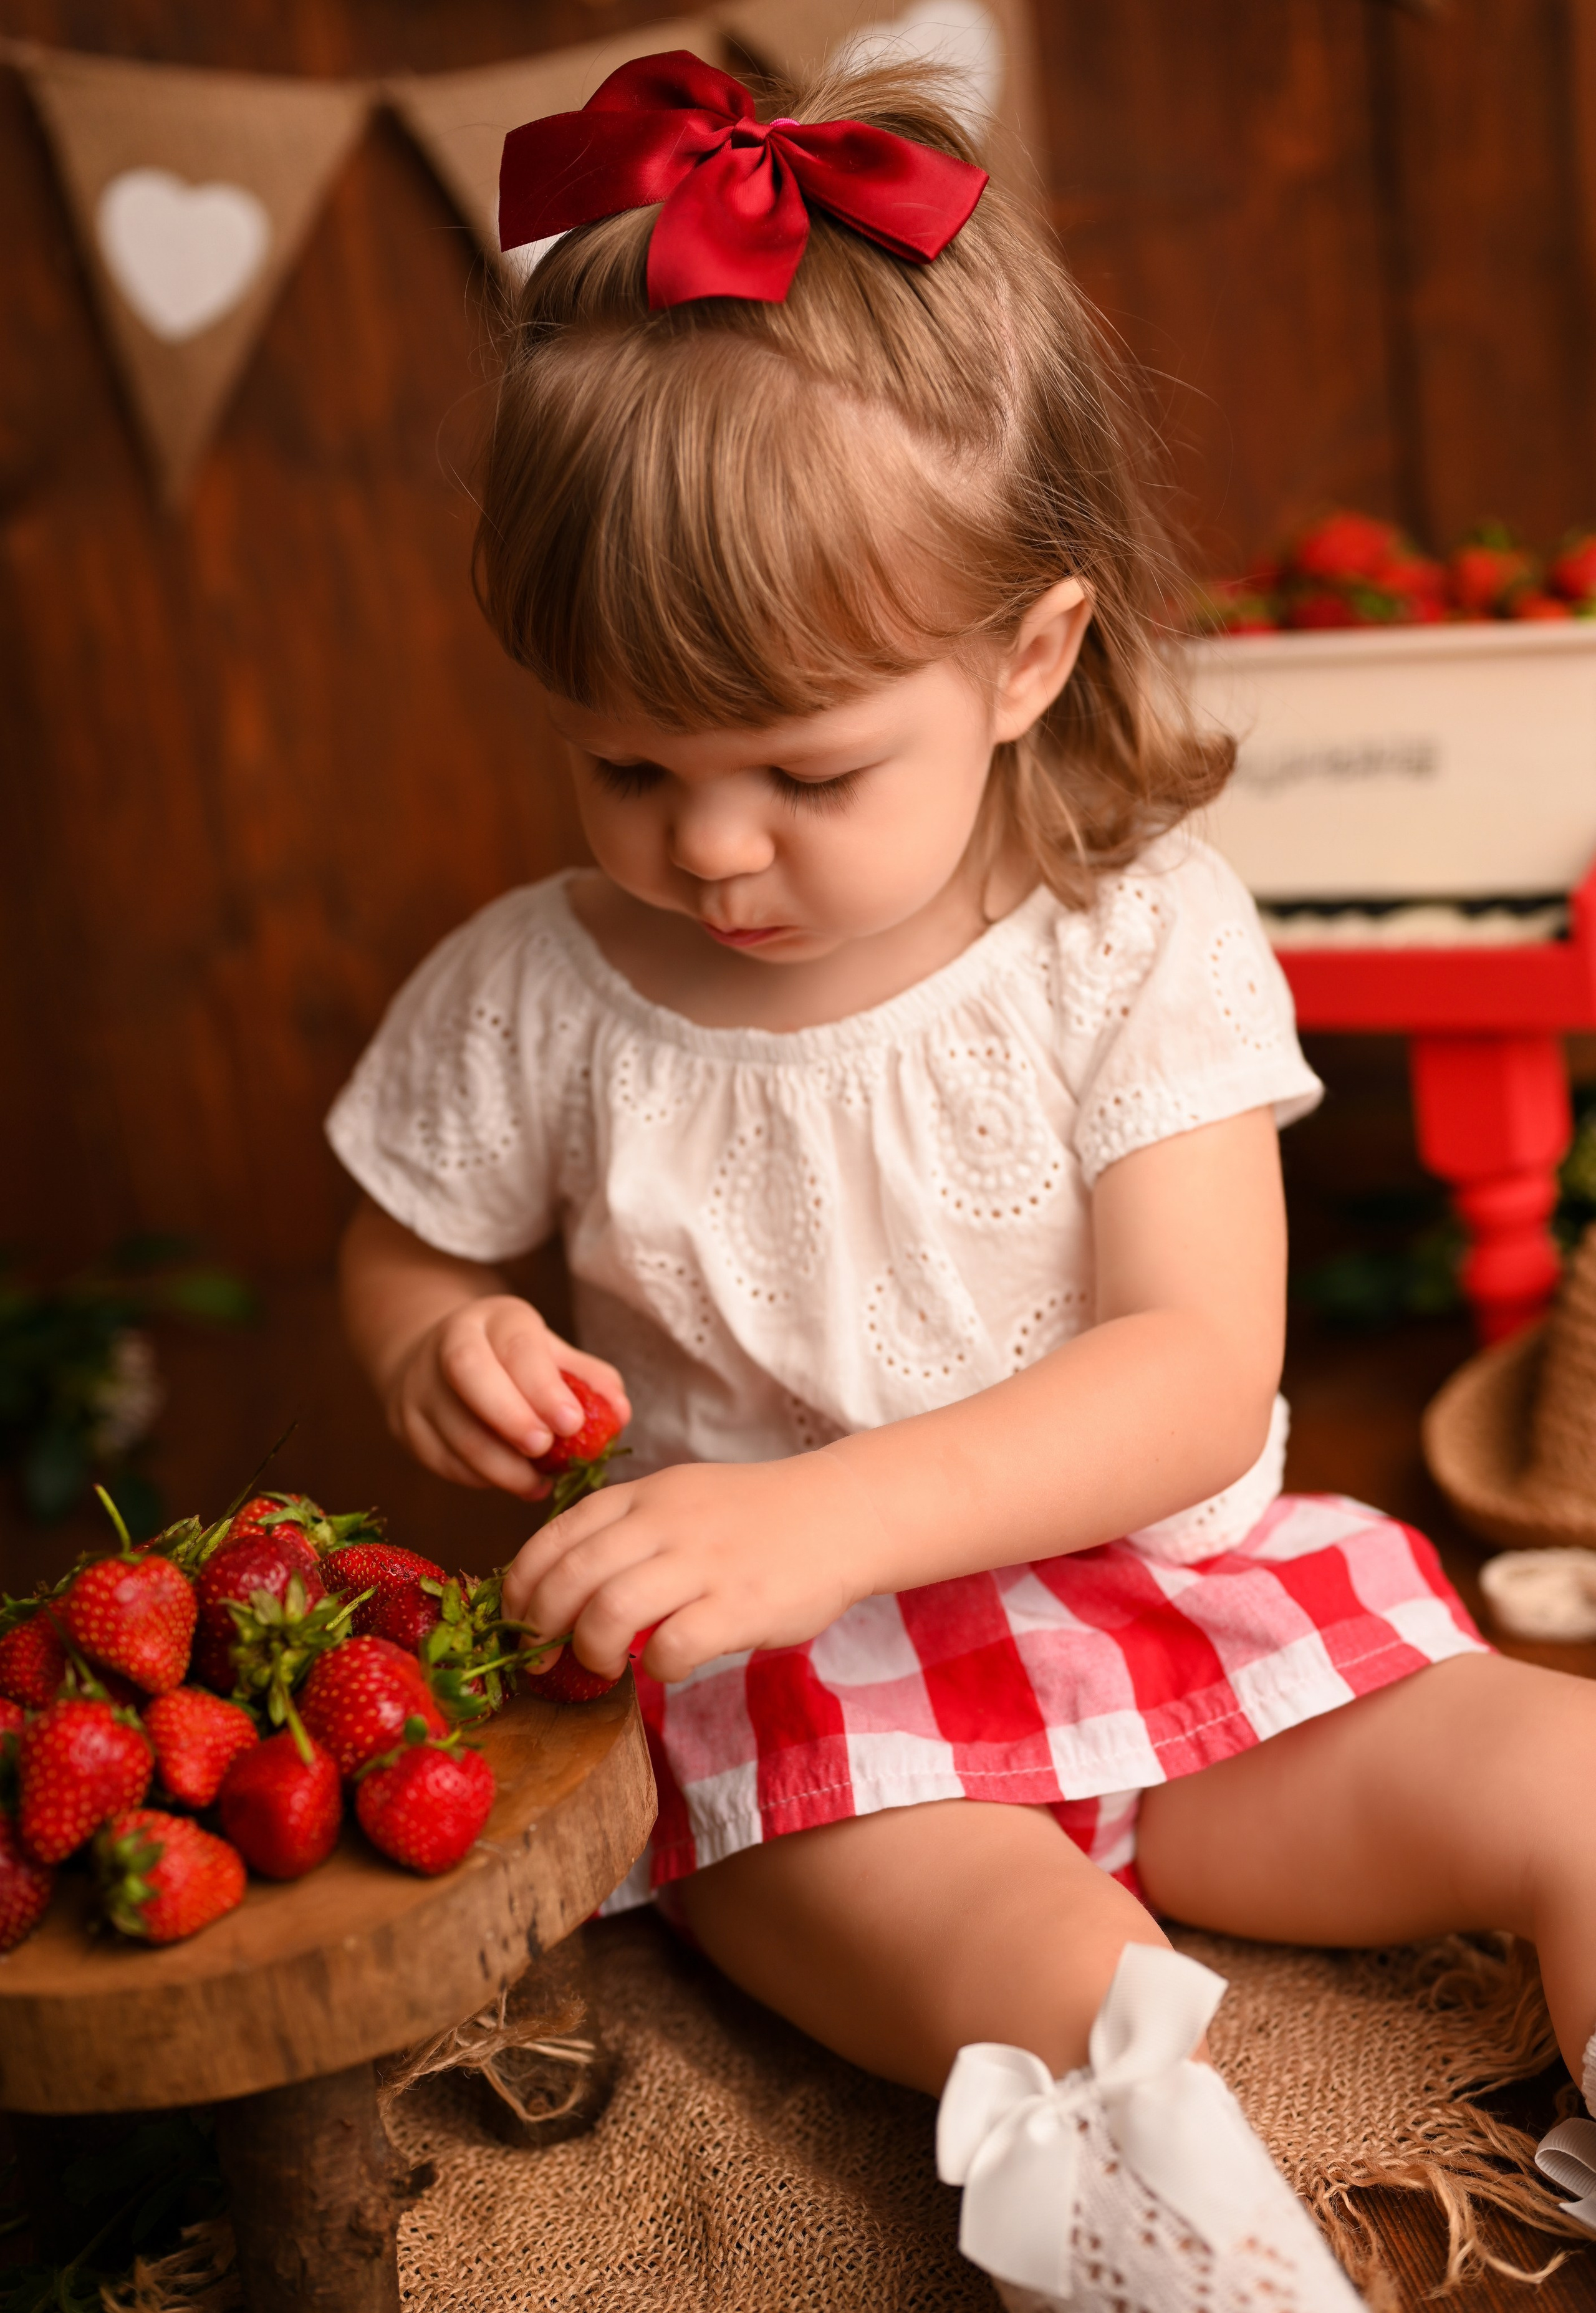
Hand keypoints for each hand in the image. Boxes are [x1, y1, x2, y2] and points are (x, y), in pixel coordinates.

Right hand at [382, 1295, 628, 1498]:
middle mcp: (449, 1342)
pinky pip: (442, 1460)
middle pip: (469, 1374)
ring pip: (453, 1428)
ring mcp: (420, 1385)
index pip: (514, 1344)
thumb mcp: (552, 1356)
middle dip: (511, 1417)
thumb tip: (620, 1413)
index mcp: (494, 1318)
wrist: (441, 1361)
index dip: (543, 1386)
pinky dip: (481, 1479)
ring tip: (539, 1483)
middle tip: (546, 1450)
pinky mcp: (407, 1425)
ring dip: (500, 1465)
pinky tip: (517, 1483)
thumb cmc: (514, 1362)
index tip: (573, 1423)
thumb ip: (589, 1381)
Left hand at [501, 1451, 887, 1682]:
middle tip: (541, 1657)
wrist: (840, 1513)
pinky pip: (673, 1646)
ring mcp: (704, 1563)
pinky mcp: (741, 1605)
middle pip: (569, 1578)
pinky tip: (666, 1667)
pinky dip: (656, 1667)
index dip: (520, 1587)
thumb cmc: (751, 1518)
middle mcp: (665, 1523)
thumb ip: (624, 1530)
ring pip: (609, 1611)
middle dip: (540, 1627)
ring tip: (601, 1666)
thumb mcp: (679, 1498)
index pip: (553, 1538)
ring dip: (590, 1651)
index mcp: (643, 1496)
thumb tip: (559, 1587)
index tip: (516, 1620)